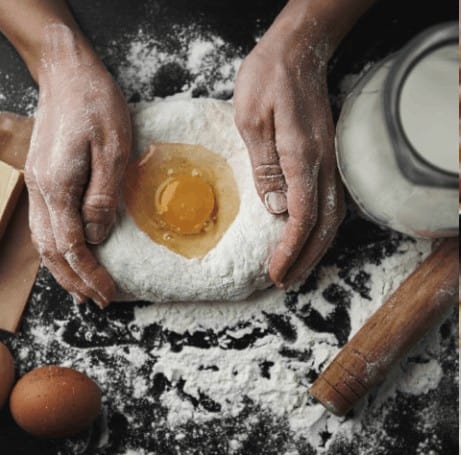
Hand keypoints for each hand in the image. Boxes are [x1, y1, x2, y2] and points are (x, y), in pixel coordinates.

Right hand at [25, 27, 130, 307]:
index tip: (110, 293)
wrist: (68, 75)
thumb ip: (104, 196)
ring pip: (44, 241)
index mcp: (58, 187)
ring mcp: (38, 185)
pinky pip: (46, 225)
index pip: (73, 246)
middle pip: (53, 251)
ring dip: (63, 270)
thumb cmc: (96, 107)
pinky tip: (69, 255)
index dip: (91, 274)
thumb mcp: (112, 150)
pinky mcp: (44, 178)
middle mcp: (42, 191)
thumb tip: (97, 236)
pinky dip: (57, 249)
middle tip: (98, 301)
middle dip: (76, 280)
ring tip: (82, 290)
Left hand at [234, 25, 344, 288]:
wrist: (297, 52)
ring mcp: (330, 160)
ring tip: (296, 268)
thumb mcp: (252, 120)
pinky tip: (308, 237)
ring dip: (315, 247)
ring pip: (332, 217)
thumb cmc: (268, 80)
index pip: (301, 218)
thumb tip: (277, 209)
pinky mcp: (327, 156)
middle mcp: (324, 164)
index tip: (274, 271)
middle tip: (285, 281)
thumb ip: (266, 167)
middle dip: (304, 258)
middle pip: (323, 225)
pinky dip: (320, 227)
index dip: (289, 250)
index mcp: (302, 157)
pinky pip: (331, 201)